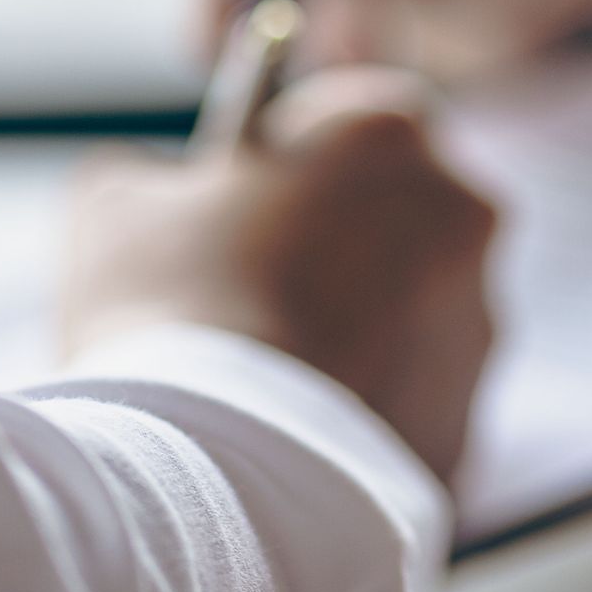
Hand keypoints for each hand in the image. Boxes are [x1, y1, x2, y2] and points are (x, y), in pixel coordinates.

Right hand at [59, 72, 496, 485]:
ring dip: (350, 334)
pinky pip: (406, 409)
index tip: (248, 194)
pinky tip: (286, 441)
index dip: (294, 155)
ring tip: (260, 380)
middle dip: (333, 244)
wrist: (215, 474)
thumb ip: (151, 177)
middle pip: (396, 216)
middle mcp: (462, 220)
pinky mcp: (467, 430)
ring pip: (409, 317)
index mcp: (391, 133)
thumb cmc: (167, 308)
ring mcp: (475, 331)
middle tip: (246, 290)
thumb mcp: (116, 204)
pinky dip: (358, 418)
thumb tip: (155, 196)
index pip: (355, 117)